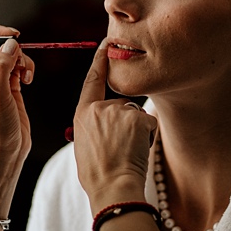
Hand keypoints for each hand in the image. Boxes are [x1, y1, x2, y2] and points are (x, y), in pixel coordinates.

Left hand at [0, 26, 35, 166]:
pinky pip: (17, 66)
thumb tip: (10, 44)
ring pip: (8, 55)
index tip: (12, 35)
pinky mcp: (9, 87)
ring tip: (25, 75)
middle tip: (21, 58)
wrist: (5, 154)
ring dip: (21, 59)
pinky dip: (26, 68)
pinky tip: (28, 80)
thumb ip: (2, 67)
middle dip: (10, 48)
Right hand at [72, 41, 156, 211]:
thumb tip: (106, 121)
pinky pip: (148, 123)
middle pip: (120, 104)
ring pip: (136, 115)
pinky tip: (138, 150)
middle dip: (126, 121)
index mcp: (82, 113)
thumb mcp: (84, 143)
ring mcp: (118, 112)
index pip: (92, 80)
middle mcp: (99, 108)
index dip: (100, 60)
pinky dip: (147, 136)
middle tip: (121, 147)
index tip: (106, 43)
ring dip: (137, 130)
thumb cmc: (97, 173)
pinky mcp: (137, 119)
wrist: (112, 187)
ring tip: (127, 151)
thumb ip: (93, 125)